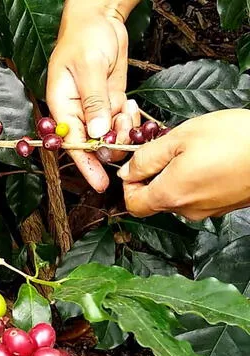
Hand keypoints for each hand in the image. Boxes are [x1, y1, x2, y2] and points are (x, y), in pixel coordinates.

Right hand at [46, 2, 137, 191]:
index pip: (71, 143)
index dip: (85, 165)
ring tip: (128, 114)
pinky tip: (131, 109)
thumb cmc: (84, 37)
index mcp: (61, 106)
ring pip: (109, 136)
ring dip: (123, 133)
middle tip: (126, 137)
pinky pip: (120, 123)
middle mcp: (76, 112)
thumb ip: (94, 101)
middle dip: (110, 146)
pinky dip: (129, 122)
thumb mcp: (88, 67)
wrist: (99, 17)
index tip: (99, 183)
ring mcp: (94, 108)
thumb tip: (98, 133)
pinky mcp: (109, 102)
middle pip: (92, 145)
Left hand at [118, 109, 249, 220]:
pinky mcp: (226, 204)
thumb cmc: (236, 139)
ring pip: (179, 195)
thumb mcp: (180, 138)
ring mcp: (209, 209)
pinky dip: (197, 177)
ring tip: (191, 148)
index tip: (136, 163)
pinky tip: (210, 156)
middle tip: (164, 148)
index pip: (133, 204)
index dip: (129, 184)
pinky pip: (200, 193)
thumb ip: (147, 157)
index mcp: (170, 195)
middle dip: (153, 175)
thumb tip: (127, 171)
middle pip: (155, 200)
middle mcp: (188, 210)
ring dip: (176, 174)